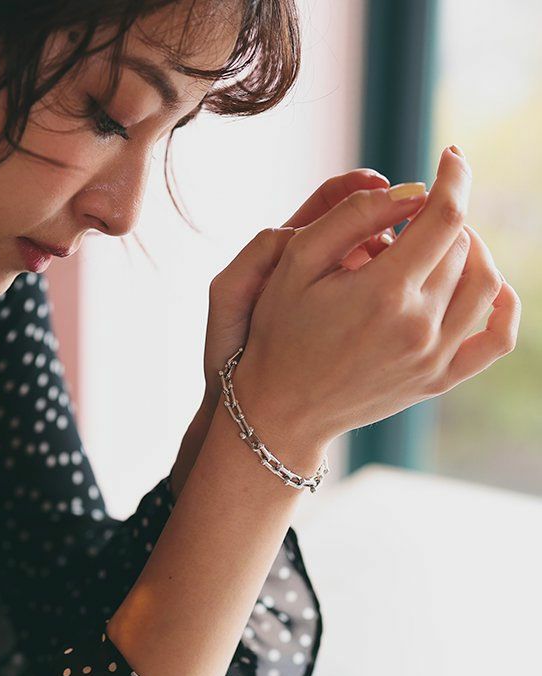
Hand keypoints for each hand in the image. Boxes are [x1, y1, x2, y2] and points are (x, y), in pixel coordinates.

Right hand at [232, 146, 520, 451]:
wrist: (281, 409)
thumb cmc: (280, 333)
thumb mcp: (295, 264)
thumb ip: (351, 217)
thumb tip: (410, 190)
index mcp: (384, 293)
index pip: (445, 216)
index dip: (454, 178)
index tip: (450, 157)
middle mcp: (418, 327)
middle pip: (461, 247)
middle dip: (438, 222)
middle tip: (401, 227)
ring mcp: (433, 358)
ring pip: (484, 282)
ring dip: (469, 251)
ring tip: (436, 247)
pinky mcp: (438, 380)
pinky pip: (496, 340)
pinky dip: (503, 306)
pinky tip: (491, 287)